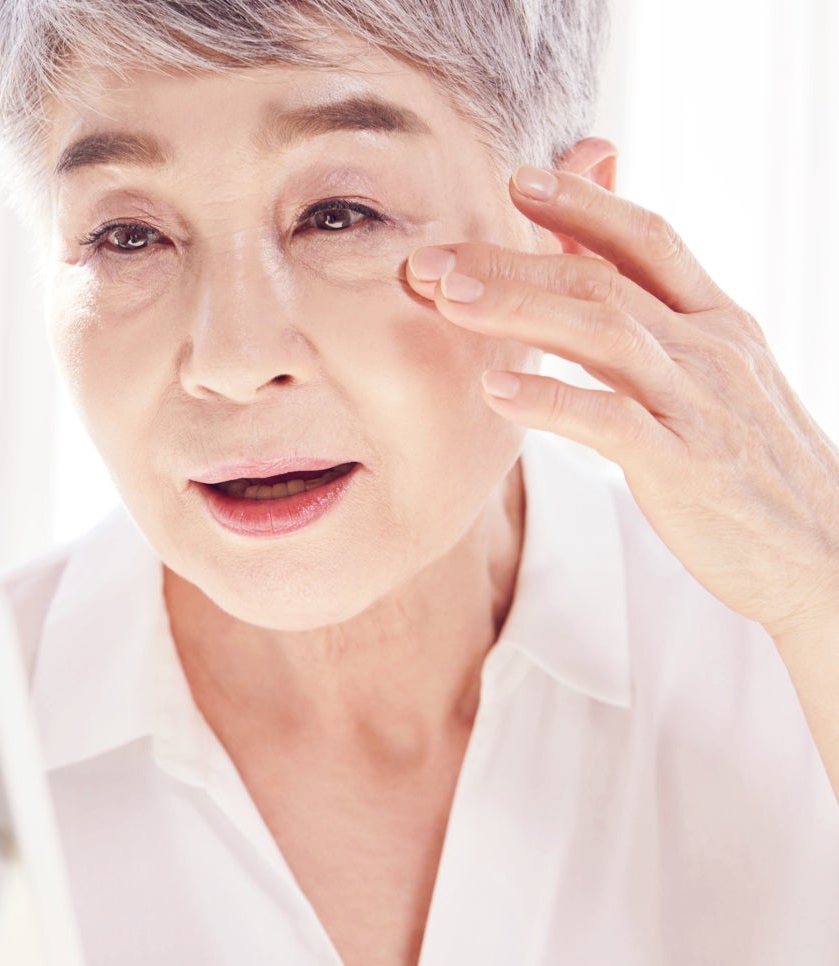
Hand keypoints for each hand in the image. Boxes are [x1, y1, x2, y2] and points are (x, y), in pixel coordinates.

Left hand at [405, 165, 838, 641]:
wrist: (823, 549)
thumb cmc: (753, 462)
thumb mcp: (717, 373)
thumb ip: (661, 315)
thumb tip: (608, 263)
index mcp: (718, 322)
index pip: (647, 240)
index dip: (583, 202)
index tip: (516, 179)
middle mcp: (710, 349)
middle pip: (602, 281)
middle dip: (513, 260)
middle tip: (434, 255)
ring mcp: (699, 404)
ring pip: (602, 334)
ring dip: (518, 310)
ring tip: (448, 298)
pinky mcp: (685, 465)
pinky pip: (610, 421)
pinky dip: (550, 400)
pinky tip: (494, 390)